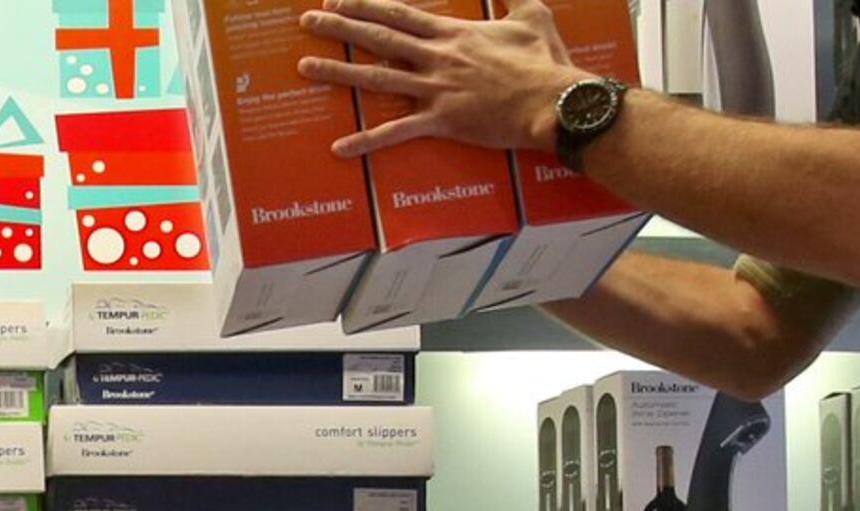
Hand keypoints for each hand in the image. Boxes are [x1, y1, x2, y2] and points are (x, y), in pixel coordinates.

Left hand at [300, 0, 589, 156]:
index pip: (399, 14)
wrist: (553, 101)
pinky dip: (366, 141)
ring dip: (338, 73)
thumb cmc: (544, 62)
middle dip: (340, 28)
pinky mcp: (441, 121)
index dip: (366, 5)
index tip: (338, 0)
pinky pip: (397, 132)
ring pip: (377, 78)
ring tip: (306, 68)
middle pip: (379, 38)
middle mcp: (437, 57)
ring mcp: (436, 89)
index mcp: (453, 34)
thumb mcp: (533, 16)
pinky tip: (339, 148)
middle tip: (308, 21)